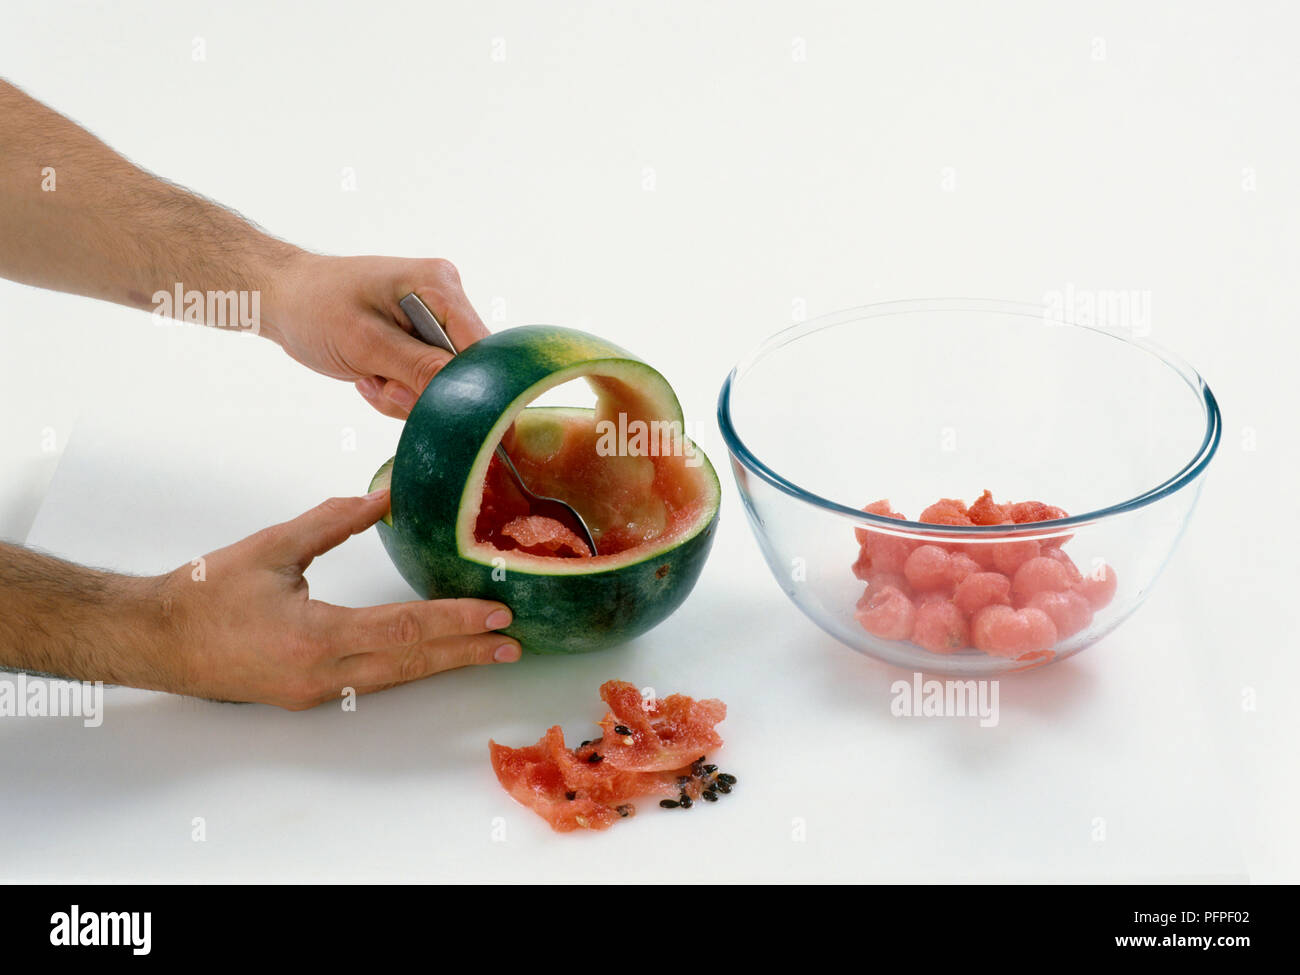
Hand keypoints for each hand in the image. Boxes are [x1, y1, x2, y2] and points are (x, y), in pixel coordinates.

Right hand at [162, 490, 520, 708]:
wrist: (155, 640)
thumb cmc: (205, 592)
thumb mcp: (272, 548)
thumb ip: (333, 522)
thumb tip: (384, 497)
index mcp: (314, 638)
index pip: (403, 631)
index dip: (454, 623)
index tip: (496, 616)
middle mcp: (321, 676)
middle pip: (411, 665)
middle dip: (467, 652)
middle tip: (514, 642)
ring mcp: (316, 693)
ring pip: (396, 680)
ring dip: (445, 664)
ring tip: (490, 653)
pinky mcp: (308, 696)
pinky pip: (373, 683)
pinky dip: (411, 669)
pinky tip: (435, 655)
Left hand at [266, 253, 489, 418]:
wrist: (281, 299)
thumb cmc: (313, 306)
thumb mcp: (365, 342)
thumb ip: (418, 367)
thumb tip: (464, 394)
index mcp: (439, 285)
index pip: (480, 347)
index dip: (473, 387)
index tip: (449, 415)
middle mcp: (444, 300)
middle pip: (463, 369)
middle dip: (423, 390)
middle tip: (382, 385)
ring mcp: (432, 322)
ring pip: (442, 383)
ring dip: (405, 394)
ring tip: (368, 377)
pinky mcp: (419, 341)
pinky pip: (424, 381)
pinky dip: (397, 390)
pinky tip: (369, 375)